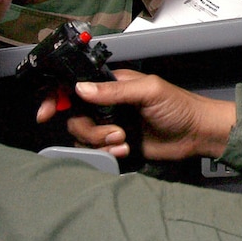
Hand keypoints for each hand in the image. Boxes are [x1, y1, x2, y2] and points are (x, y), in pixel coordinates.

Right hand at [35, 69, 235, 162]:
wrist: (196, 134)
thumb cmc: (179, 106)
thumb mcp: (148, 91)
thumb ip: (113, 91)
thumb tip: (81, 89)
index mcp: (111, 85)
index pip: (74, 87)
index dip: (55, 98)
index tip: (45, 113)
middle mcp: (106, 105)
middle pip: (74, 117)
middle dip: (90, 129)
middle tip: (116, 133)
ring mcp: (110, 126)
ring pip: (83, 137)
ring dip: (100, 143)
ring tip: (124, 142)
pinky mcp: (117, 145)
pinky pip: (96, 152)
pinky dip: (106, 155)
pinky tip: (126, 151)